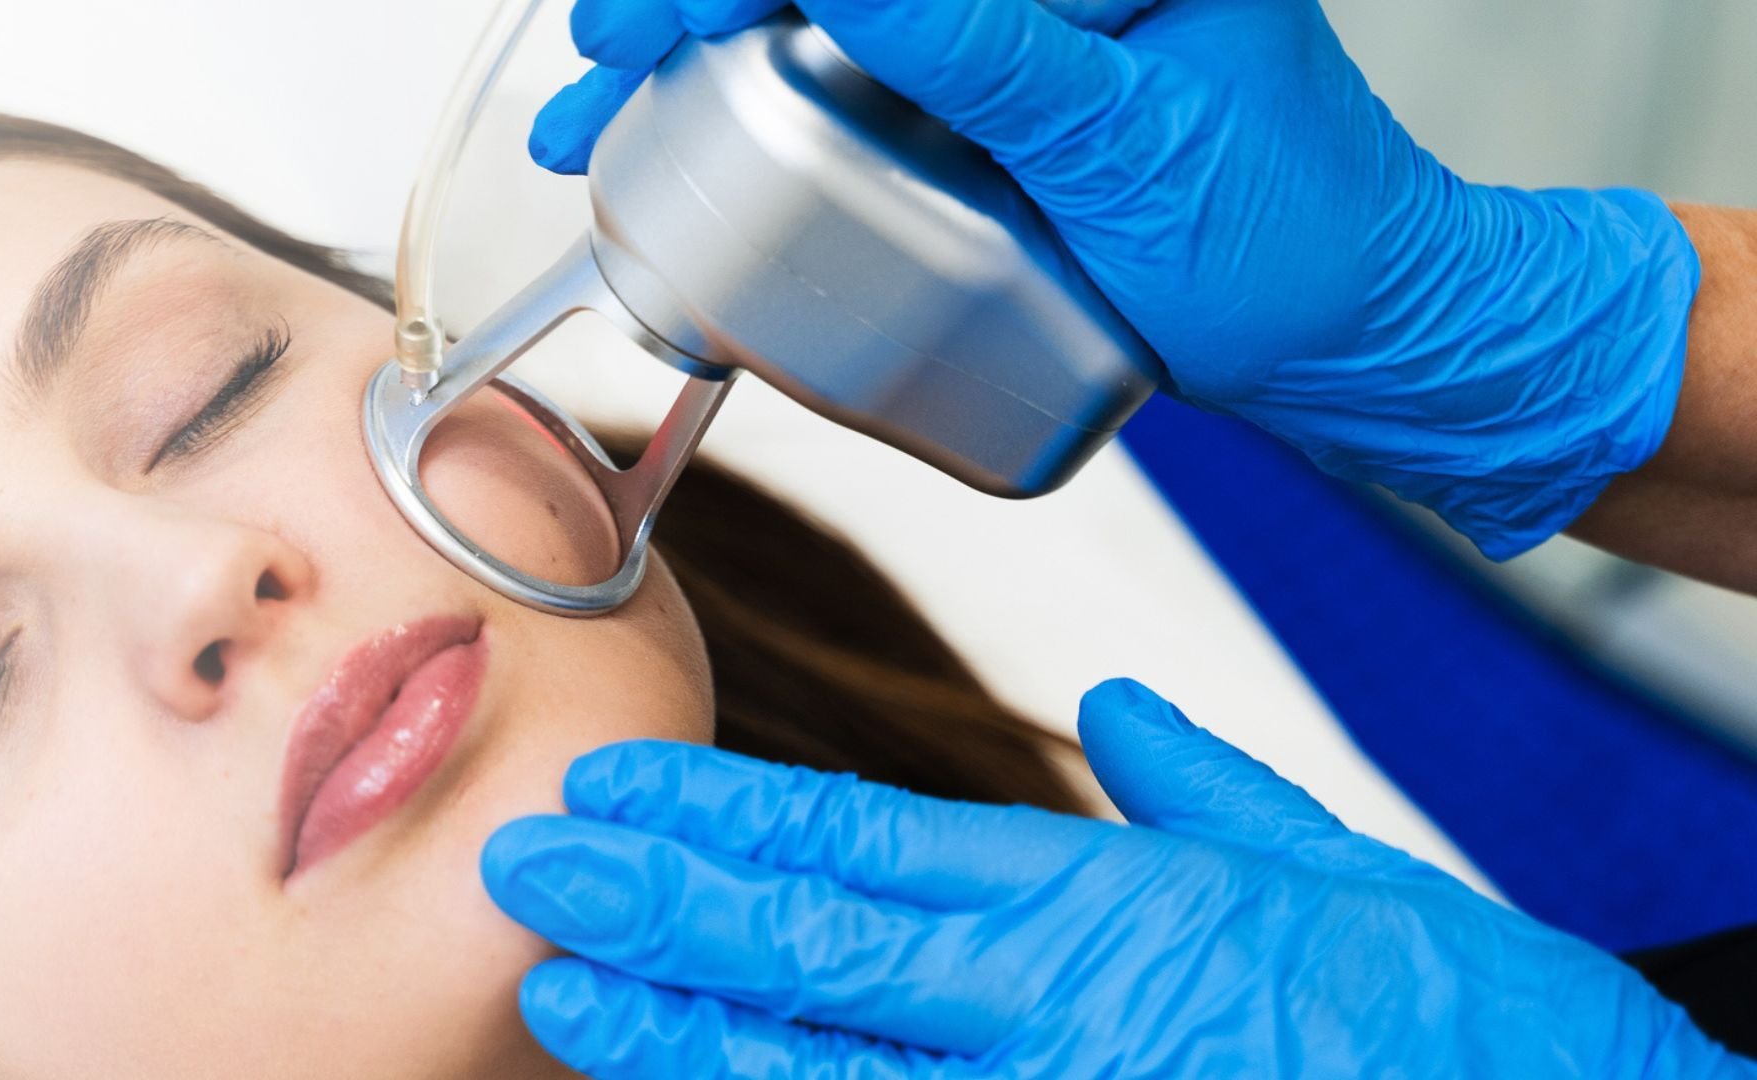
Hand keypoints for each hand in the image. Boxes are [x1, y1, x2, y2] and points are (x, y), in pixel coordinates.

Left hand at [480, 679, 1750, 1077]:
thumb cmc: (1462, 1021)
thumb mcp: (1334, 866)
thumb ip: (1203, 788)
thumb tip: (1117, 709)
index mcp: (1103, 902)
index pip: (864, 842)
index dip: (722, 813)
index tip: (615, 784)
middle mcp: (1053, 1004)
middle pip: (811, 944)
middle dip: (655, 903)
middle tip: (528, 865)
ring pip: (824, 1071)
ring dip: (683, 1030)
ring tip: (564, 990)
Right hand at [531, 0, 1699, 558]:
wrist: (1361, 337)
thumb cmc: (1290, 240)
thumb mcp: (1126, 144)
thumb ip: (982, 49)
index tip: (648, 24)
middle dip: (692, 7)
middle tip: (597, 68)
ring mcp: (1021, 35)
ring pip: (829, 19)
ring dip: (703, 56)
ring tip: (602, 115)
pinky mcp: (1003, 93)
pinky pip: (863, 72)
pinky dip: (766, 101)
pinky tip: (687, 131)